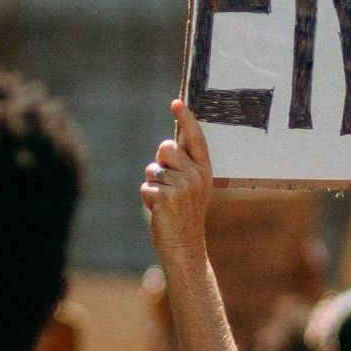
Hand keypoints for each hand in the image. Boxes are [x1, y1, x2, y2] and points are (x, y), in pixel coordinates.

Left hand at [142, 100, 213, 260]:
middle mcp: (197, 176)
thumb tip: (166, 146)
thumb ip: (183, 166)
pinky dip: (147, 198)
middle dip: (160, 162)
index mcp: (205, 171)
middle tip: (168, 184)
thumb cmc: (184, 215)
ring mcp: (183, 187)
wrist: (185, 247)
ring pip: (152, 169)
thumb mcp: (191, 188)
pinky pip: (146, 186)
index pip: (195, 139)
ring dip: (152, 184)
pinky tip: (159, 211)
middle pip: (166, 148)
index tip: (177, 102)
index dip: (186, 119)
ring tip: (165, 200)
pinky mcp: (167, 198)